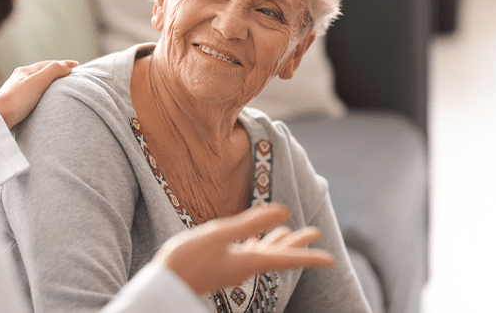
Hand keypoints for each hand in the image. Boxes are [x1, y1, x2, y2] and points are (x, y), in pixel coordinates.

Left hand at [0, 60, 77, 128]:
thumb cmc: (16, 101)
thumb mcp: (37, 82)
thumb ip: (53, 71)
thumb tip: (68, 65)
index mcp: (24, 71)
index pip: (48, 64)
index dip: (63, 64)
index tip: (77, 66)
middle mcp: (19, 79)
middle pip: (41, 73)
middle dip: (56, 72)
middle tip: (70, 75)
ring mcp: (16, 92)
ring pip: (36, 84)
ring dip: (49, 83)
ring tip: (59, 88)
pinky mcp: (14, 105)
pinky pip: (32, 95)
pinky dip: (42, 94)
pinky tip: (43, 101)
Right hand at [154, 204, 334, 296]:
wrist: (164, 283)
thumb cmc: (188, 259)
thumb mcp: (219, 235)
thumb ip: (250, 222)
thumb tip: (284, 211)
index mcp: (249, 261)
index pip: (286, 258)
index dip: (309, 257)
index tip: (331, 260)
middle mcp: (245, 267)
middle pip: (278, 254)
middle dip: (297, 244)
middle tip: (314, 232)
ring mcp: (233, 267)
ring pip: (264, 254)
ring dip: (278, 242)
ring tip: (288, 231)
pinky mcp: (221, 265)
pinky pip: (247, 254)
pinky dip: (257, 244)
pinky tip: (253, 241)